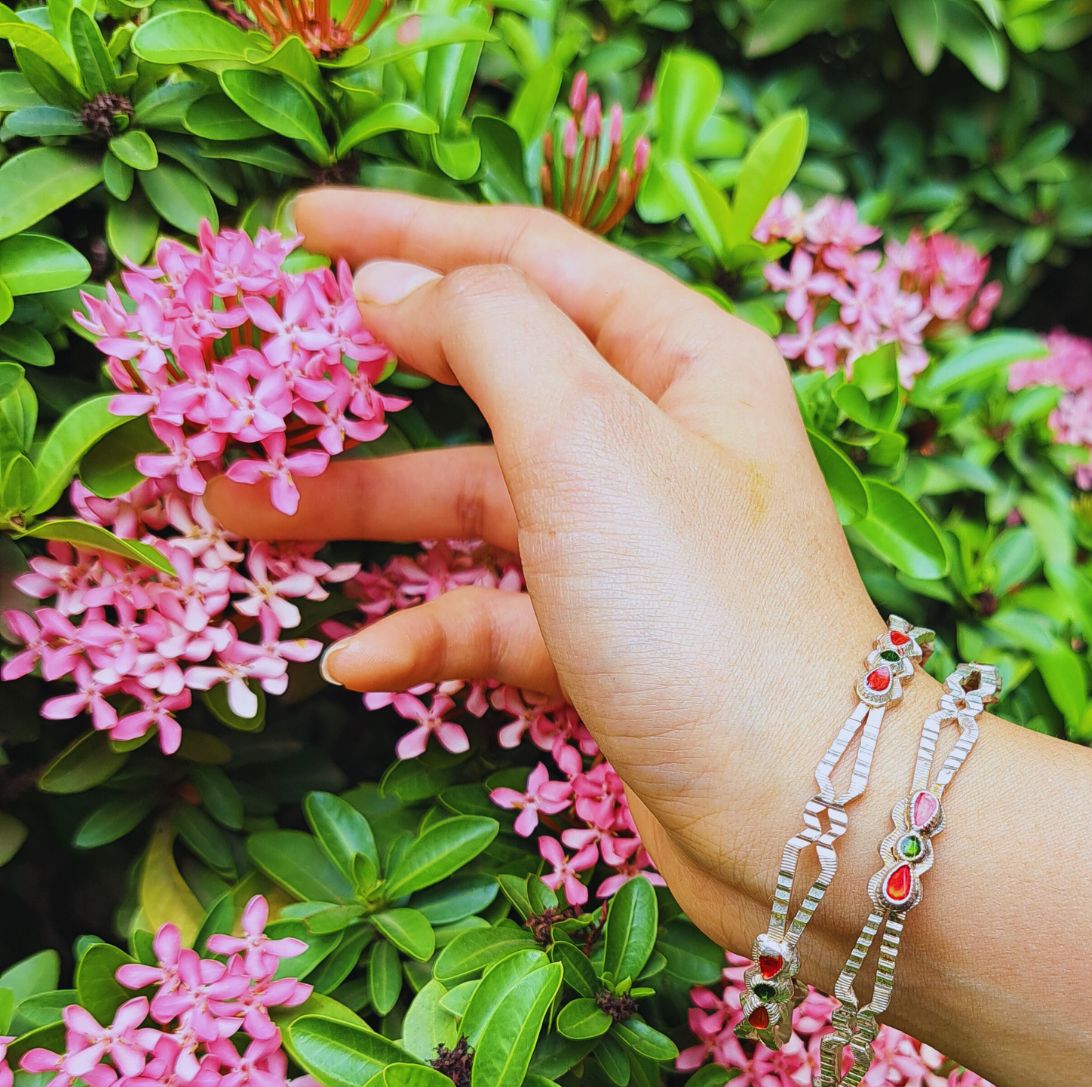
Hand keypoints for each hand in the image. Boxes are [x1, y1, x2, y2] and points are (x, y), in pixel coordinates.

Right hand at [207, 188, 908, 964]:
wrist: (805, 810)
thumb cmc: (707, 612)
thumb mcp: (591, 439)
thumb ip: (487, 334)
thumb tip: (398, 282)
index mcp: (682, 363)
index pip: (530, 261)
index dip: (409, 235)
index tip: (297, 226)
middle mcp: (661, 446)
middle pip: (489, 389)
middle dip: (364, 394)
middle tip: (252, 389)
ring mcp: (634, 553)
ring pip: (478, 510)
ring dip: (365, 515)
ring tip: (242, 519)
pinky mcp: (612, 649)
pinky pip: (498, 619)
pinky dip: (427, 632)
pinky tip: (357, 662)